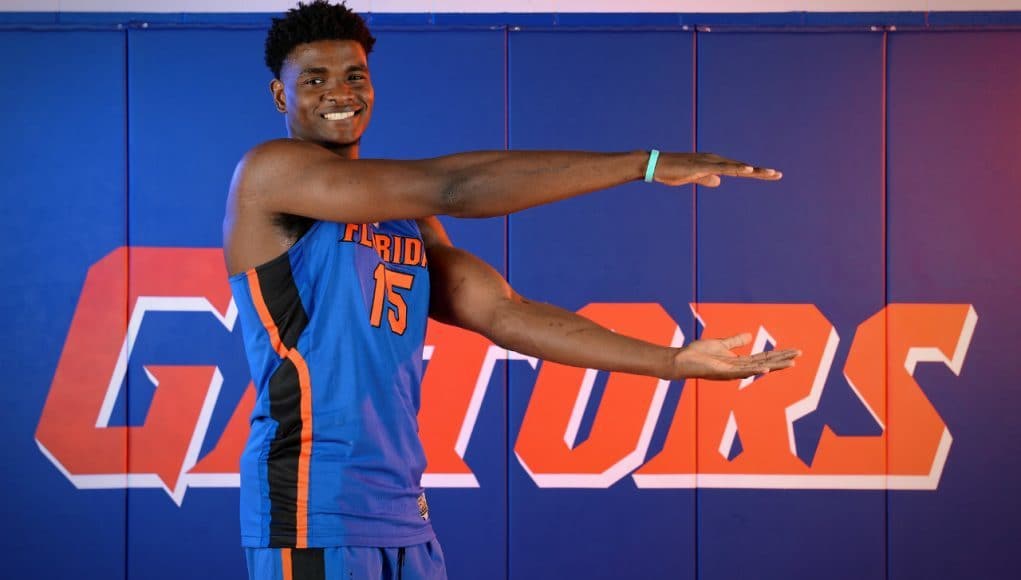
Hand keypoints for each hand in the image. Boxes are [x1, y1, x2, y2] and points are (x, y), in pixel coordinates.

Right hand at [653, 152, 781, 187]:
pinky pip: (721, 168)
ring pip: (735, 167)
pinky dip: (736, 168)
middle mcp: (715, 160)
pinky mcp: (701, 166)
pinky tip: (747, 169)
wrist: (655, 165)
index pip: (738, 170)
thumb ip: (706, 179)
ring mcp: (708, 162)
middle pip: (741, 167)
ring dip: (753, 170)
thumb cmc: (672, 171)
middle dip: (760, 172)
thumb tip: (719, 182)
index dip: (755, 172)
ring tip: (769, 173)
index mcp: (714, 164)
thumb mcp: (693, 178)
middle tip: (778, 175)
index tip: (771, 176)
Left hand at [669, 333, 799, 379]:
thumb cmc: (698, 353)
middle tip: (799, 355)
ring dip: (775, 367)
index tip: (794, 351)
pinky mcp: (723, 373)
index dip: (779, 354)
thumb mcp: (720, 344)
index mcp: (739, 362)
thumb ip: (735, 342)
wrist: (682, 359)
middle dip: (783, 359)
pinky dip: (755, 372)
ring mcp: (732, 372)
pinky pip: (742, 372)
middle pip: (766, 364)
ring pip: (758, 369)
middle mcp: (738, 369)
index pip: (764, 358)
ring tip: (791, 363)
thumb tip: (749, 336)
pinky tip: (766, 370)